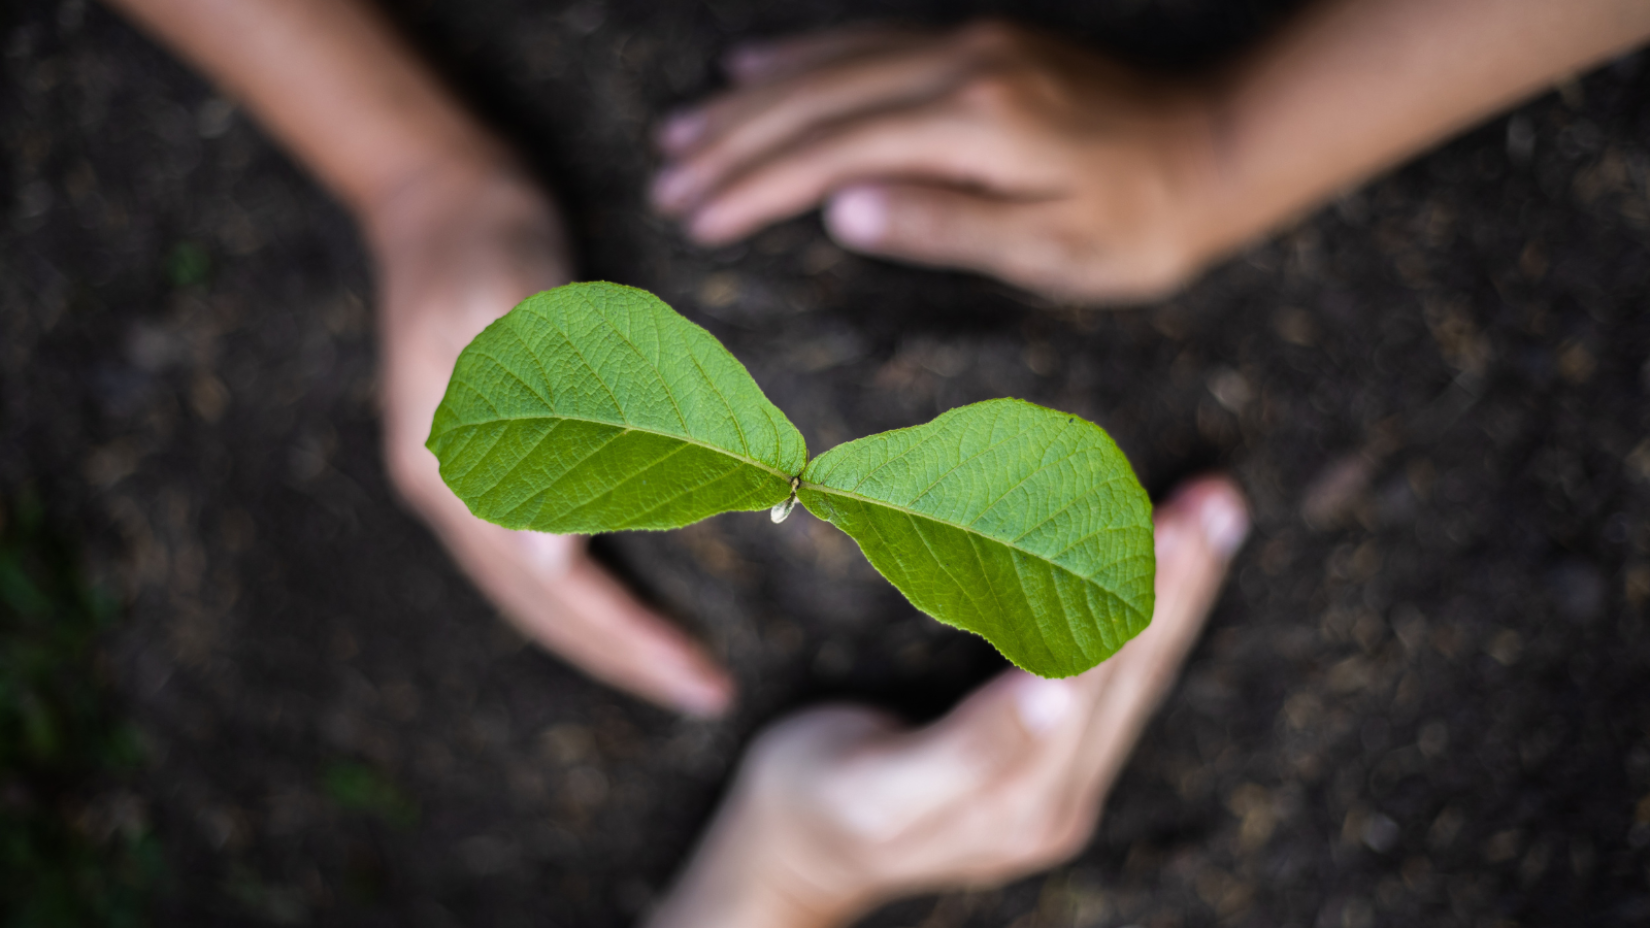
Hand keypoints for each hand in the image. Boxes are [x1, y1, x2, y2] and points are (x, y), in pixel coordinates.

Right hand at [366, 161, 733, 715]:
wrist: (437, 194)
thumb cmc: (484, 234)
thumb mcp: (510, 297)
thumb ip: (543, 399)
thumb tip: (573, 532)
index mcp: (453, 465)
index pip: (551, 581)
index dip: (625, 632)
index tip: (696, 671)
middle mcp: (450, 488)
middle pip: (542, 607)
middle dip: (626, 656)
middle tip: (708, 695)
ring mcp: (459, 479)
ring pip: (536, 593)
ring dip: (606, 637)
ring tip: (676, 672)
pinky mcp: (483, 462)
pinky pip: (537, 555)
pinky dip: (587, 594)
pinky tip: (627, 609)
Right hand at [647, 476, 1249, 927]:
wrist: (797, 855)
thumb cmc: (818, 802)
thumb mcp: (875, 787)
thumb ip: (968, 749)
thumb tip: (1050, 695)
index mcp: (1022, 804)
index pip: (1102, 684)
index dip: (1142, 601)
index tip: (1174, 524)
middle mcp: (1058, 802)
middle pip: (1136, 677)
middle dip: (1179, 584)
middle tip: (1214, 501)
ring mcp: (1060, 791)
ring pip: (1136, 680)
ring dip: (1176, 595)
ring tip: (1209, 516)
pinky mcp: (1050, 774)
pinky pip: (1114, 688)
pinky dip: (1141, 618)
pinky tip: (1160, 573)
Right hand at [650, 21, 1226, 303]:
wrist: (1221, 148)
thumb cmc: (1143, 224)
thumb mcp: (1051, 250)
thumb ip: (943, 224)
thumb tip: (839, 210)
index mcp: (976, 124)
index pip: (835, 151)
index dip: (756, 186)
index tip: (695, 216)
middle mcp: (962, 66)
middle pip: (818, 97)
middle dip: (734, 139)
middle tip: (665, 177)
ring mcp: (969, 43)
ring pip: (833, 62)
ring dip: (752, 96)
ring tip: (683, 128)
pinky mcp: (979, 41)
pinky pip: (869, 40)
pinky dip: (804, 55)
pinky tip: (757, 65)